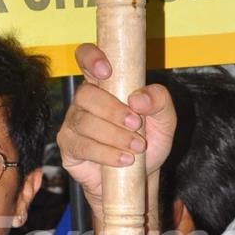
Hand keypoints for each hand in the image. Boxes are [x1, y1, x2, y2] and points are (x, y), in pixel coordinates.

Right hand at [56, 43, 175, 208]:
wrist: (138, 177)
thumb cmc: (147, 141)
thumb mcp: (165, 120)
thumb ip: (160, 101)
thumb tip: (139, 98)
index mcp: (104, 84)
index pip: (86, 57)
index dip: (91, 57)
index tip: (106, 71)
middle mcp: (84, 100)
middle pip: (85, 94)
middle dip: (112, 110)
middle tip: (136, 124)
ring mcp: (73, 123)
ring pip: (84, 122)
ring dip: (114, 135)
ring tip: (136, 147)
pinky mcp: (69, 147)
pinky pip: (81, 145)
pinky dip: (105, 153)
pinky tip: (124, 159)